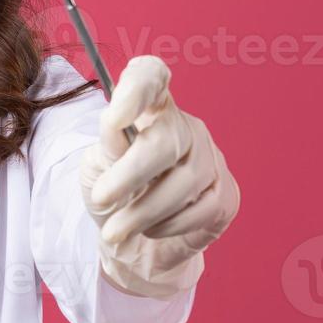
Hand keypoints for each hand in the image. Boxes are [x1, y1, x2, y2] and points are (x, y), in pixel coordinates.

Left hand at [78, 55, 239, 297]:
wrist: (134, 245)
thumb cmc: (115, 197)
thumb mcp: (96, 169)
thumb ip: (107, 146)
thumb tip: (115, 126)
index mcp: (149, 109)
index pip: (150, 77)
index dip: (137, 89)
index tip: (114, 116)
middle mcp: (184, 126)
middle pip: (167, 140)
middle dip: (131, 174)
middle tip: (102, 198)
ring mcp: (210, 158)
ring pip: (184, 181)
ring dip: (143, 211)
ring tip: (115, 230)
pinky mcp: (225, 194)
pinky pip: (201, 209)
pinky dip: (169, 225)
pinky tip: (151, 229)